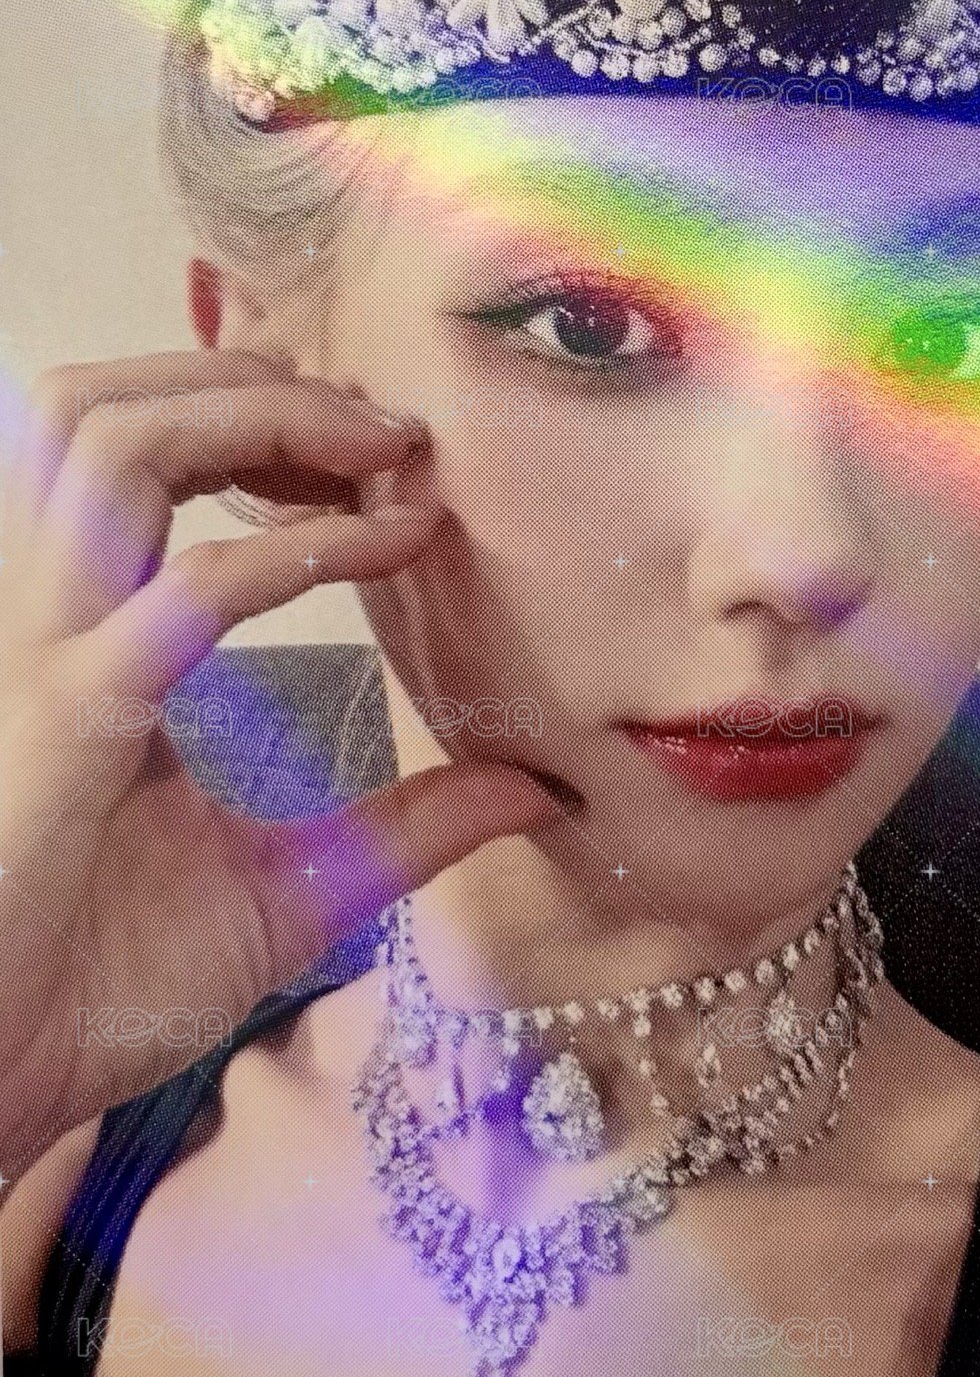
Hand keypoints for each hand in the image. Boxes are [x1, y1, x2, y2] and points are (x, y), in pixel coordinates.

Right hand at [0, 348, 559, 1180]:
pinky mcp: (68, 719)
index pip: (134, 463)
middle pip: (103, 409)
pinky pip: (189, 590)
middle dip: (247, 382)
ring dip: (253, 416)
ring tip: (374, 451)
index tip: (383, 459)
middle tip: (381, 426)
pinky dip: (300, 547)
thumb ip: (403, 830)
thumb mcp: (291, 897)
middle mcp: (52, 624)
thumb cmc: (103, 994)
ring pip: (108, 443)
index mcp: (90, 644)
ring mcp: (47, 659)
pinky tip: (388, 545)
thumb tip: (534, 785)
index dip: (251, 424)